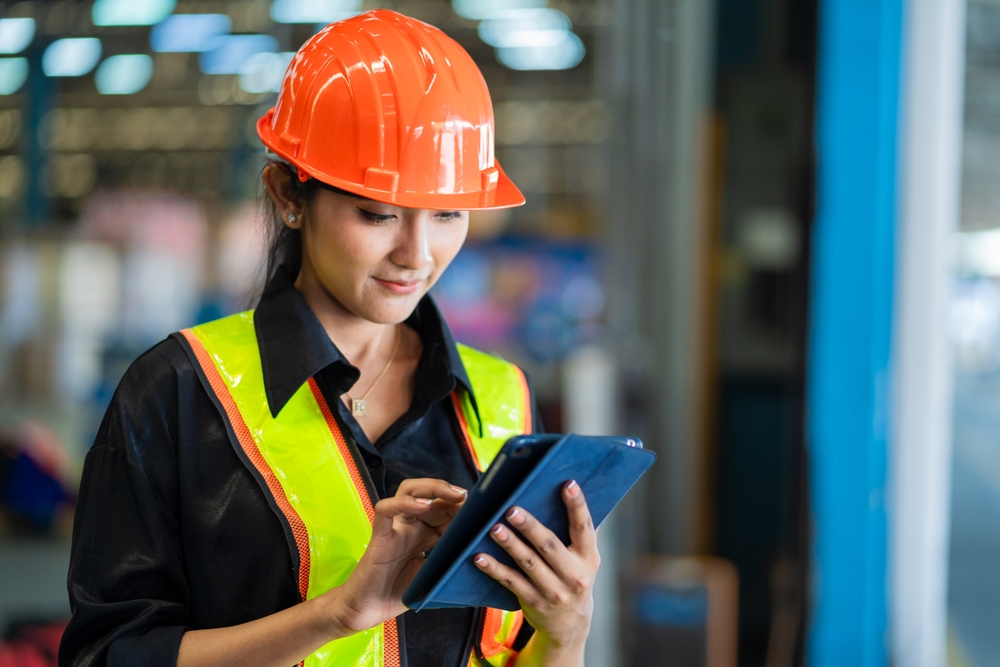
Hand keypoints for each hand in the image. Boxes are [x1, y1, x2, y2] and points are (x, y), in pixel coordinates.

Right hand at [324, 478, 466, 634]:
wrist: (368, 610)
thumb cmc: (398, 593)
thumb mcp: (433, 575)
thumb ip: (450, 561)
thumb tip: (480, 555)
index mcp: (425, 534)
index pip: (444, 508)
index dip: (461, 505)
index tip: (480, 508)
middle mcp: (411, 525)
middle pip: (429, 493)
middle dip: (450, 491)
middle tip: (467, 497)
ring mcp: (395, 527)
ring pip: (408, 491)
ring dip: (432, 488)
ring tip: (451, 494)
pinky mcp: (379, 535)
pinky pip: (386, 509)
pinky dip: (404, 502)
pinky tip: (422, 506)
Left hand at [473, 481, 598, 658]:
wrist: (570, 625)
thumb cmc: (574, 577)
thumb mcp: (586, 559)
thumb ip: (580, 532)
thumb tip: (568, 491)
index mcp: (589, 558)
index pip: (584, 528)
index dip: (577, 506)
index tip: (568, 485)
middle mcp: (573, 575)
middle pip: (549, 546)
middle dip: (530, 527)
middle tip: (512, 509)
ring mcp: (552, 591)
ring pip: (528, 563)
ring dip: (509, 544)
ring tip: (494, 528)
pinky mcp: (533, 601)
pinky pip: (511, 582)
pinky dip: (494, 569)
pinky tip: (479, 557)